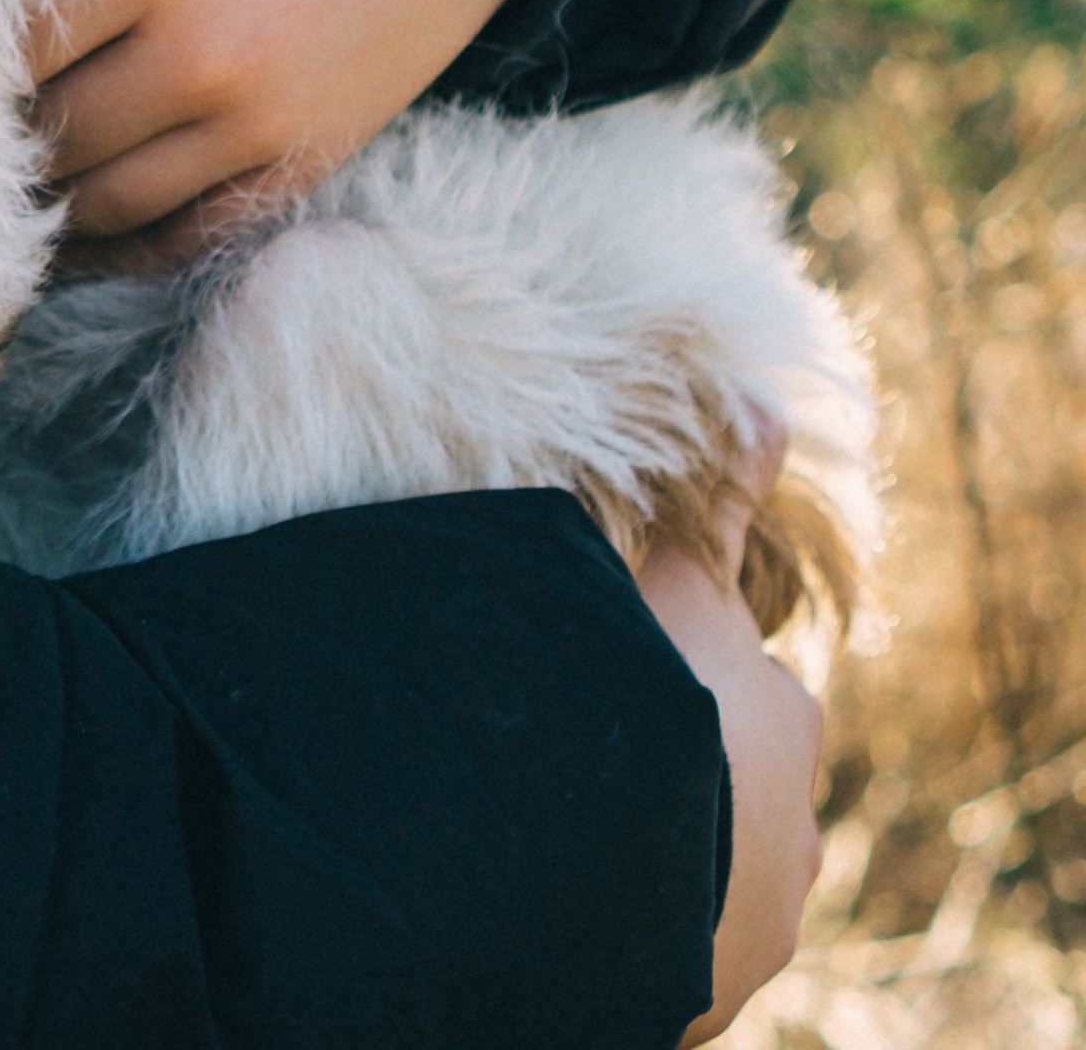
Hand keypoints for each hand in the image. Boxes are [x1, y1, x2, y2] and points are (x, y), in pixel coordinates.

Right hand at [638, 485, 823, 1043]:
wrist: (635, 846)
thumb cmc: (653, 697)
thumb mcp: (688, 583)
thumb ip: (724, 505)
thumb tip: (773, 406)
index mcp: (783, 722)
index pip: (753, 694)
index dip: (697, 681)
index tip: (644, 685)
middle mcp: (795, 820)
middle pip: (746, 782)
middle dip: (693, 767)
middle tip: (608, 750)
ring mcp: (764, 903)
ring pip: (721, 864)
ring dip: (674, 843)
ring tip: (587, 817)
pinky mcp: (720, 974)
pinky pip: (684, 932)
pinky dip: (649, 907)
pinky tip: (587, 872)